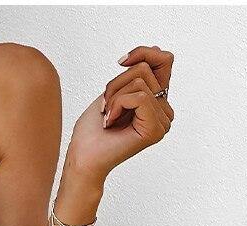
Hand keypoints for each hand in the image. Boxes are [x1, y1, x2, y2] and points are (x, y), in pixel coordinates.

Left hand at [65, 45, 174, 185]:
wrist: (82, 158)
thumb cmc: (92, 131)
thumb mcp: (114, 91)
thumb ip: (137, 72)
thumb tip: (157, 47)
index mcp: (157, 102)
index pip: (163, 60)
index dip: (142, 53)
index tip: (120, 62)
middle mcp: (164, 112)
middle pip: (146, 69)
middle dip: (117, 83)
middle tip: (105, 107)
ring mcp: (162, 122)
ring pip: (141, 83)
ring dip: (114, 97)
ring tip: (108, 118)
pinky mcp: (155, 130)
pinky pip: (139, 97)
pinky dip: (117, 105)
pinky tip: (110, 123)